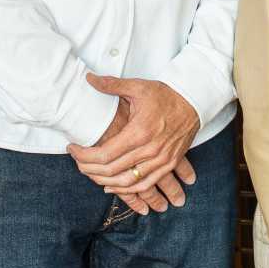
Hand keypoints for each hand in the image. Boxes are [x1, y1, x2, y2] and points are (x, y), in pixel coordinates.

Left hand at [68, 75, 199, 208]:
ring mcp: (161, 160)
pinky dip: (126, 189)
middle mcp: (150, 150)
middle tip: (77, 162)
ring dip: (105, 182)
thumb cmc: (165, 94)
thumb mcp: (138, 86)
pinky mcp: (168, 164)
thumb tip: (89, 78)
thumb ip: (111, 85)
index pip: (104, 155)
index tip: (73, 149)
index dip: (84, 156)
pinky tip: (112, 186)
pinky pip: (144, 184)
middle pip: (111, 172)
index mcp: (139, 132)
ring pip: (126, 182)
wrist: (194, 101)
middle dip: (89, 169)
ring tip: (91, 173)